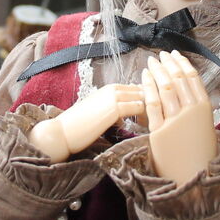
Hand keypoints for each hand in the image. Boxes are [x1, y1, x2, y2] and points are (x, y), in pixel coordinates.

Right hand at [29, 83, 143, 162]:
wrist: (63, 132)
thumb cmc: (80, 126)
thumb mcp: (100, 112)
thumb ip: (115, 109)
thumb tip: (128, 114)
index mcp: (111, 88)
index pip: (139, 89)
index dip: (147, 102)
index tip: (151, 117)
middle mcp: (114, 88)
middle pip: (145, 91)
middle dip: (153, 105)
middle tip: (156, 121)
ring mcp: (115, 96)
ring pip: (146, 98)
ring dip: (151, 112)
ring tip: (151, 126)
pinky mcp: (115, 108)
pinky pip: (141, 108)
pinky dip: (146, 118)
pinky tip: (145, 129)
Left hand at [144, 51, 216, 185]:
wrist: (193, 178)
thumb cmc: (200, 154)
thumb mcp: (206, 128)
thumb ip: (197, 109)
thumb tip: (189, 92)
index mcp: (205, 108)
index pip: (192, 77)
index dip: (182, 63)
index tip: (174, 54)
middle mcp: (191, 111)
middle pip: (177, 79)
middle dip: (167, 63)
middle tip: (159, 54)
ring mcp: (175, 120)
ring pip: (164, 87)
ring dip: (157, 71)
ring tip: (150, 61)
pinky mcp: (159, 131)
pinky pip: (152, 103)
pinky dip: (147, 87)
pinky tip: (143, 77)